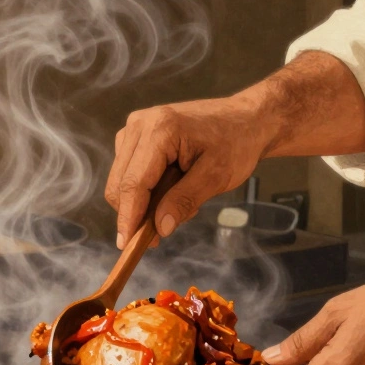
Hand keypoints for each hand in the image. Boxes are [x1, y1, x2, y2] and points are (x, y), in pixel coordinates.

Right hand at [105, 95, 276, 247]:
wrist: (244, 119)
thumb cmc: (236, 142)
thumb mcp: (217, 176)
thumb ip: (185, 201)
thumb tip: (160, 228)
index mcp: (160, 129)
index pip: (133, 182)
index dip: (128, 217)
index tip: (126, 245)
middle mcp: (140, 124)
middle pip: (120, 183)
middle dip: (136, 213)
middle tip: (165, 229)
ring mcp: (135, 128)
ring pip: (121, 181)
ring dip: (143, 202)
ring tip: (179, 201)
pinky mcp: (136, 136)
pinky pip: (128, 173)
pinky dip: (146, 190)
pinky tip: (172, 188)